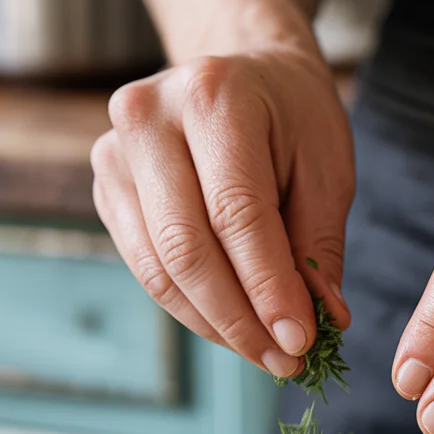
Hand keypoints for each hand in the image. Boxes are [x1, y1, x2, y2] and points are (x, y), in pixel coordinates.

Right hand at [91, 48, 353, 377]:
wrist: (238, 72)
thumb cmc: (292, 118)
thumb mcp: (326, 167)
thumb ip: (318, 245)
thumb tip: (321, 322)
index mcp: (214, 96)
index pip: (236, 215)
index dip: (268, 289)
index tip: (302, 342)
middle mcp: (149, 117)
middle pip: (187, 248)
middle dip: (240, 319)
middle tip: (284, 360)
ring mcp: (115, 151)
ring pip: (160, 268)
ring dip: (214, 324)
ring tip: (264, 353)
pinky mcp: (106, 186)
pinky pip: (146, 267)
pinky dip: (191, 308)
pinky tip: (231, 326)